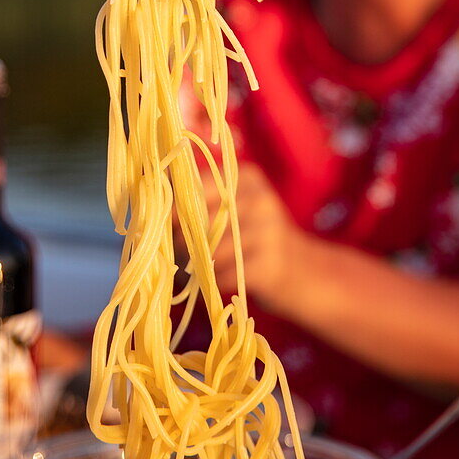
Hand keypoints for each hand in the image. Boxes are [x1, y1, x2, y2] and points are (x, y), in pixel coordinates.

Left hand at [177, 160, 310, 316]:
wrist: (304, 272)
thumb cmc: (254, 239)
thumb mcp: (237, 208)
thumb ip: (203, 202)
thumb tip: (154, 209)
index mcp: (247, 177)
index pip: (196, 186)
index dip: (175, 208)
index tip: (165, 224)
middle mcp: (259, 198)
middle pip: (200, 218)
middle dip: (183, 239)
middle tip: (183, 251)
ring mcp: (268, 230)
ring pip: (209, 249)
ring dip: (199, 264)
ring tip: (203, 268)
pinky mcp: (270, 264)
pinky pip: (223, 273)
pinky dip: (216, 281)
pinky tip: (223, 280)